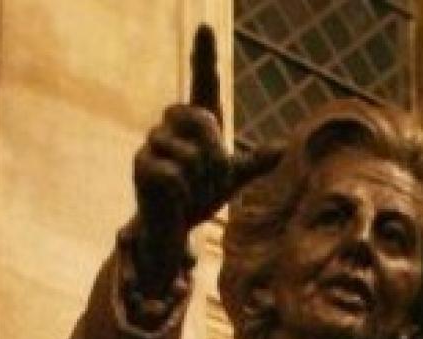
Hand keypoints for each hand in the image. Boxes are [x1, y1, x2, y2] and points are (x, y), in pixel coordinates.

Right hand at [131, 26, 279, 292]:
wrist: (171, 226)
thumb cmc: (198, 196)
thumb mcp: (230, 179)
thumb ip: (254, 163)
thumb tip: (280, 149)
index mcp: (195, 121)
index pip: (203, 82)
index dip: (204, 56)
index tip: (204, 27)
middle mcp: (171, 124)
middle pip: (204, 121)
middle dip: (214, 156)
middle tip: (209, 179)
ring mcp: (153, 142)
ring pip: (191, 155)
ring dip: (200, 181)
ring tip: (191, 192)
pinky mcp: (142, 165)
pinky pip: (175, 175)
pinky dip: (184, 194)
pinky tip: (176, 199)